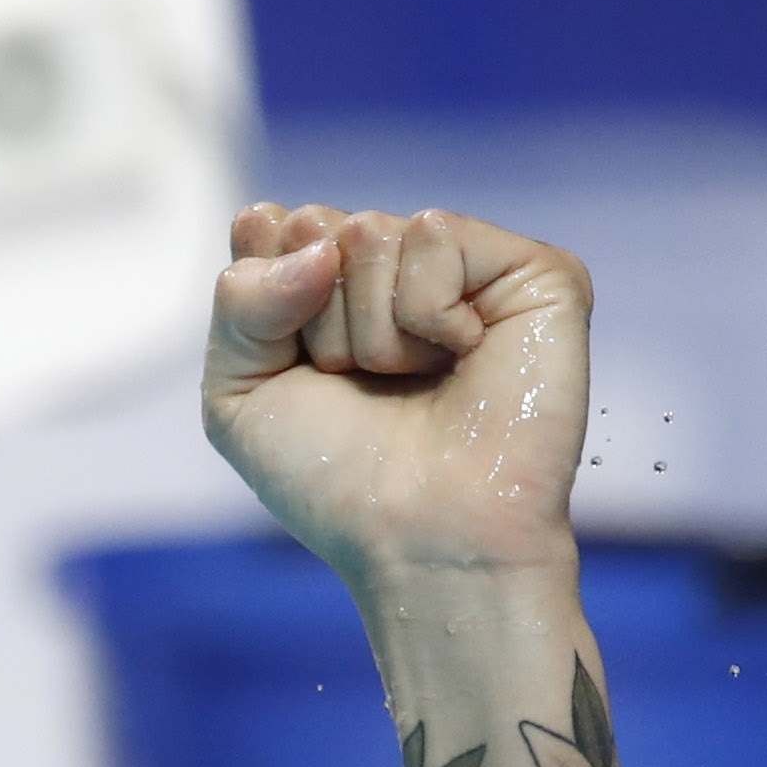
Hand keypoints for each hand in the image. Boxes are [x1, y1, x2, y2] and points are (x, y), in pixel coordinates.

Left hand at [201, 204, 590, 585]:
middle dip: (317, 322)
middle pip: (317, 229)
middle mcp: (396, 273)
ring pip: (371, 232)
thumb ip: (239, 300)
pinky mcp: (528, 270)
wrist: (422, 537)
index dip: (265, 293)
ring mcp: (463, 268)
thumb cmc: (336, 483)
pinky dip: (428, 311)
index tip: (294, 362)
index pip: (273, 229)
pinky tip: (462, 357)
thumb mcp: (238, 397)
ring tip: (413, 381)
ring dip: (372, 330)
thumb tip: (320, 242)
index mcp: (332, 295)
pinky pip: (434, 231)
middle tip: (361, 385)